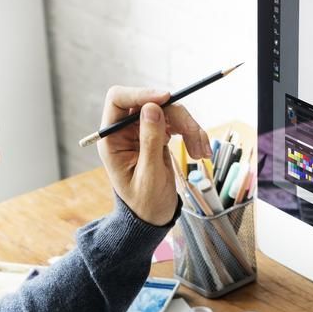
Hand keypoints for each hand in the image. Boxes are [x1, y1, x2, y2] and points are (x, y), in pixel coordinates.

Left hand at [97, 87, 211, 225]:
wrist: (153, 217)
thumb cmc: (145, 203)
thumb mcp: (148, 175)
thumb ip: (149, 140)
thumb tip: (152, 107)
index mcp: (112, 139)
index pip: (119, 99)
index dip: (141, 94)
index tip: (167, 98)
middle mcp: (125, 130)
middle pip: (151, 103)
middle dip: (176, 116)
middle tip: (195, 137)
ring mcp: (142, 131)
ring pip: (169, 111)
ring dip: (190, 128)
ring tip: (201, 154)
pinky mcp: (158, 134)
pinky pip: (177, 123)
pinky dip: (192, 134)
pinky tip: (201, 152)